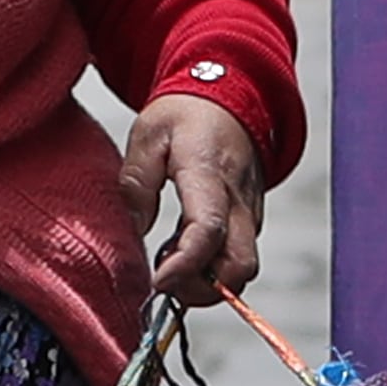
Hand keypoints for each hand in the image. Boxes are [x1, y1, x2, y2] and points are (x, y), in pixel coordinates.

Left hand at [123, 91, 265, 304]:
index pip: (208, 229)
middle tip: (166, 280)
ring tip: (169, 260)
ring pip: (242, 268)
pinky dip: (211, 268)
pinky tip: (181, 250)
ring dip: (207, 281)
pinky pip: (238, 256)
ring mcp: (250, 212)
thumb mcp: (147, 135)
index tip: (158, 281)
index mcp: (209, 173)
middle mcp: (238, 199)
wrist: (231, 96)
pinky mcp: (250, 220)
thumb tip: (136, 229)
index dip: (184, 264)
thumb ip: (137, 183)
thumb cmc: (187, 115)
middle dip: (203, 289)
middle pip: (239, 266)